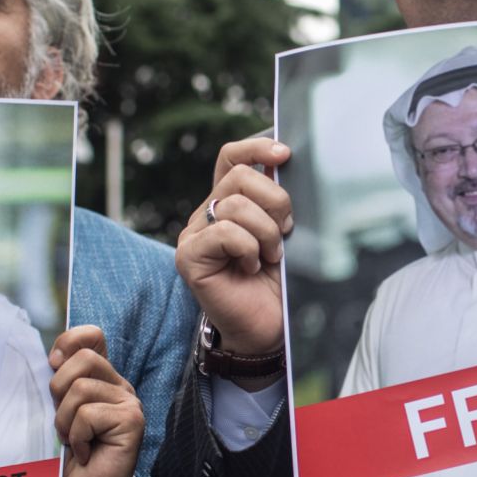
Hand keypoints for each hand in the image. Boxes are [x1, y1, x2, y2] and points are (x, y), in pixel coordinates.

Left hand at [49, 326, 142, 476]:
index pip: (91, 336)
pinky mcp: (132, 421)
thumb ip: (56, 384)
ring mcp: (129, 403)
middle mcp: (119, 386)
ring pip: (81, 387)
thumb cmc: (66, 459)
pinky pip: (89, 413)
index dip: (67, 344)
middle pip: (83, 357)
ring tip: (71, 441)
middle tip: (62, 422)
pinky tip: (84, 453)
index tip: (52, 370)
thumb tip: (48, 356)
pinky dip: (77, 436)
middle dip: (58, 389)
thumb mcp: (54, 412)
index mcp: (100, 379)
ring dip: (65, 420)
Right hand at [175, 138, 292, 386]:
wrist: (267, 329)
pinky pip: (225, 232)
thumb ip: (278, 202)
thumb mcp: (285, 234)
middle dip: (275, 200)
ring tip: (270, 256)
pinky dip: (249, 248)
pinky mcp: (189, 256)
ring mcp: (194, 235)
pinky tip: (251, 267)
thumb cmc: (277, 284)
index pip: (233, 157)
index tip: (285, 153)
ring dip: (266, 232)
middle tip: (286, 231)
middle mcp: (207, 213)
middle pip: (240, 177)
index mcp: (229, 202)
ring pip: (235, 204)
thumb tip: (287, 164)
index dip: (256, 147)